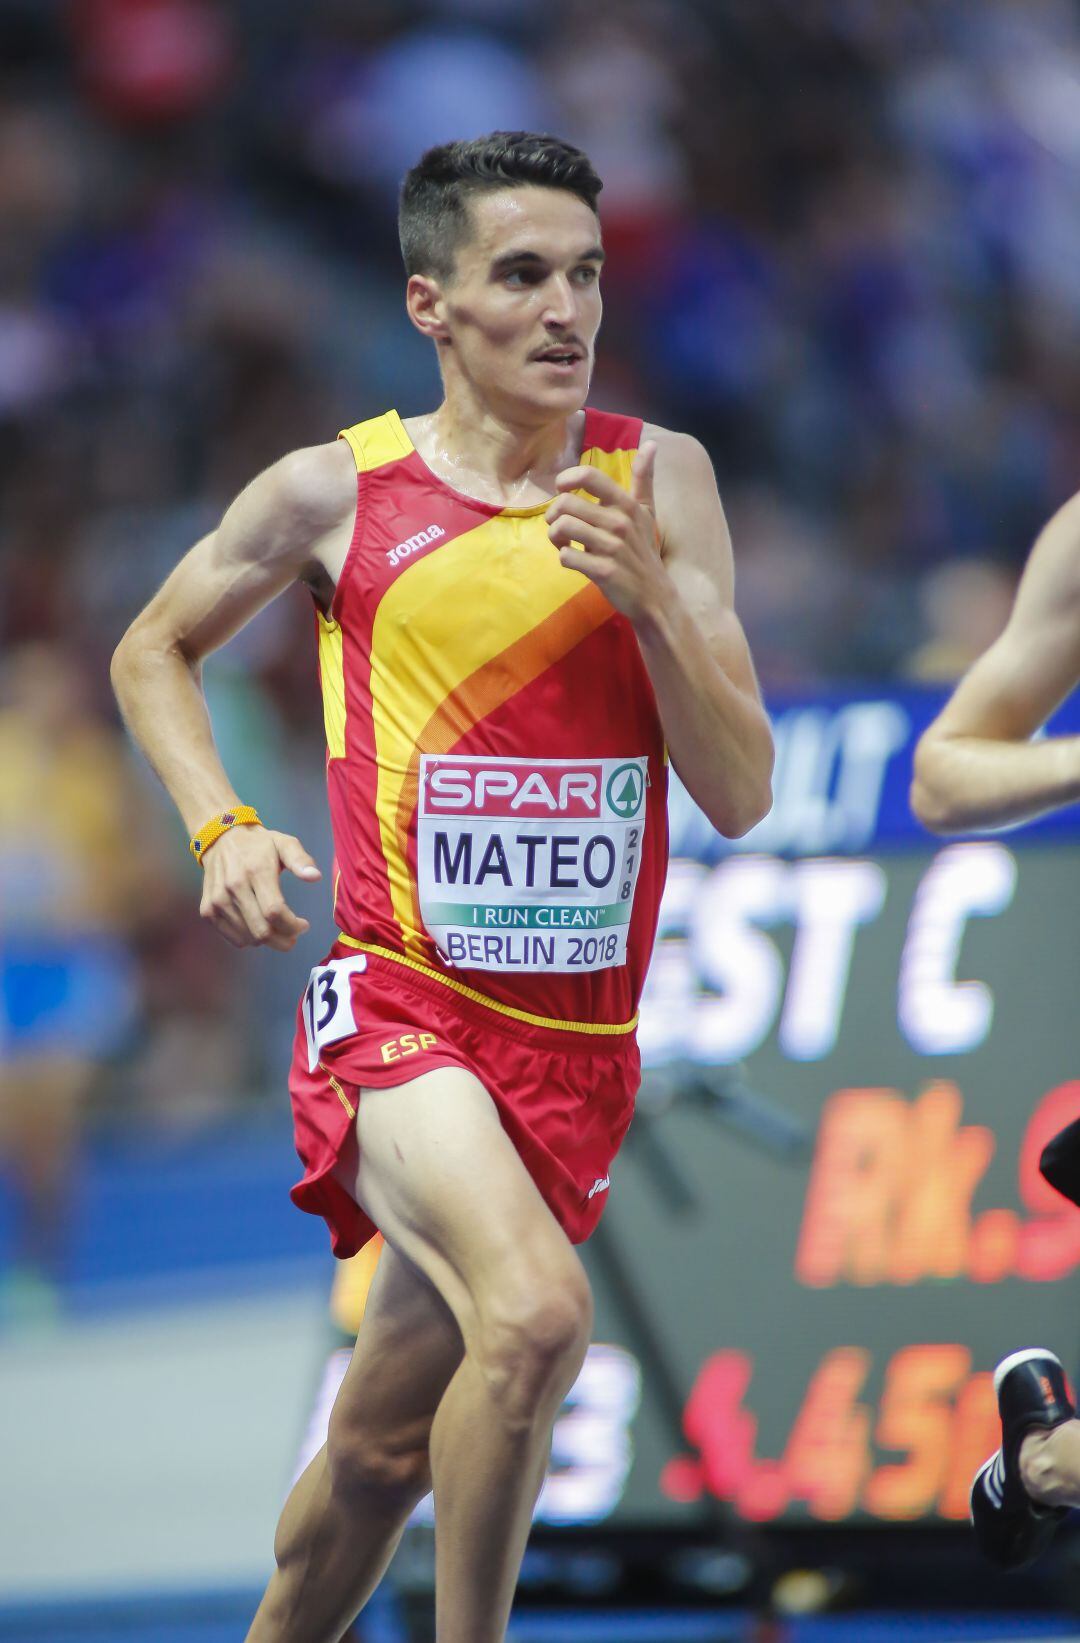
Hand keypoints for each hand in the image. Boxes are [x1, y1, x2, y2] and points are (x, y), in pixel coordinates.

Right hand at [199, 825, 320, 951]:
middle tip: (293, 936)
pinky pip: (233, 938)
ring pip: (248, 938)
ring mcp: (217, 901)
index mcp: (255, 871)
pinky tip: (258, 927)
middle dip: (283, 940)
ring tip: (277, 930)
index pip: (274, 911)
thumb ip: (300, 859)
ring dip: (268, 941)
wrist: (221, 840)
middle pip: (261, 930)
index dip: (292, 926)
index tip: (303, 926)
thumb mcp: (284, 844)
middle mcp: (233, 888)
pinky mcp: (207, 910)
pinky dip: (250, 939)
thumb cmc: (259, 845)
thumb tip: (315, 877)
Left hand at [545, 442, 668, 624]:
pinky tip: (573, 560)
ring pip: (562, 528)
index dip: (567, 479)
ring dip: (554, 536)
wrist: (654, 597)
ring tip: (563, 543)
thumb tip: (652, 444)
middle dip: (554, 514)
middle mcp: (620, 522)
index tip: (562, 490)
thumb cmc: (643, 552)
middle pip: (566, 503)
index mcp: (626, 504)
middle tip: (559, 525)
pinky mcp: (604, 571)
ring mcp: (612, 548)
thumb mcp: (647, 513)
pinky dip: (564, 558)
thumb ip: (644, 479)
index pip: (590, 476)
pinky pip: (566, 556)